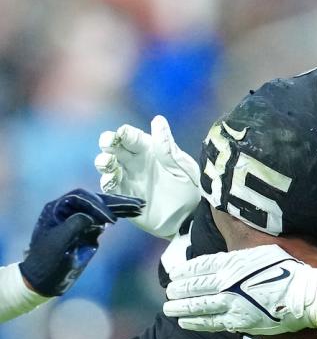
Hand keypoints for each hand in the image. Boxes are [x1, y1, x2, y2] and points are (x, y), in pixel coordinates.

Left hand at [20, 189, 144, 296]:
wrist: (42, 279)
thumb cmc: (45, 260)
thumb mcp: (58, 241)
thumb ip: (75, 224)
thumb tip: (93, 217)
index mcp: (57, 209)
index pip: (80, 198)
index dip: (97, 205)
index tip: (109, 219)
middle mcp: (69, 211)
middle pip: (95, 200)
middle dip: (115, 202)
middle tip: (135, 204)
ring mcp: (79, 220)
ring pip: (102, 209)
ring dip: (120, 207)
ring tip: (139, 207)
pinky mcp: (87, 231)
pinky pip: (104, 219)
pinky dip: (118, 216)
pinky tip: (132, 213)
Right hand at [95, 115, 200, 238]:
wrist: (189, 218)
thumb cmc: (189, 188)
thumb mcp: (182, 166)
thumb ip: (167, 148)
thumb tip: (158, 120)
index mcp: (150, 151)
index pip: (133, 137)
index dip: (125, 133)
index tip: (122, 132)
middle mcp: (135, 163)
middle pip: (116, 149)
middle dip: (109, 144)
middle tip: (108, 143)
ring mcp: (127, 179)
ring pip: (108, 166)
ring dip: (105, 162)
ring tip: (108, 162)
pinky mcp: (124, 197)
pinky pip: (110, 188)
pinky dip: (107, 182)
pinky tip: (111, 179)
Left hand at [163, 244, 316, 334]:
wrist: (309, 295)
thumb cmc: (293, 267)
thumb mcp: (267, 245)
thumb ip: (244, 242)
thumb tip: (228, 223)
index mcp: (233, 263)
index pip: (202, 266)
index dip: (186, 270)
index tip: (174, 273)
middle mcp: (227, 284)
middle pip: (196, 287)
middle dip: (180, 290)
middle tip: (168, 293)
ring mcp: (232, 305)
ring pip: (199, 307)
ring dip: (182, 308)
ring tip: (169, 310)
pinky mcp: (240, 322)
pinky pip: (212, 323)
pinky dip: (197, 323)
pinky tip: (187, 324)